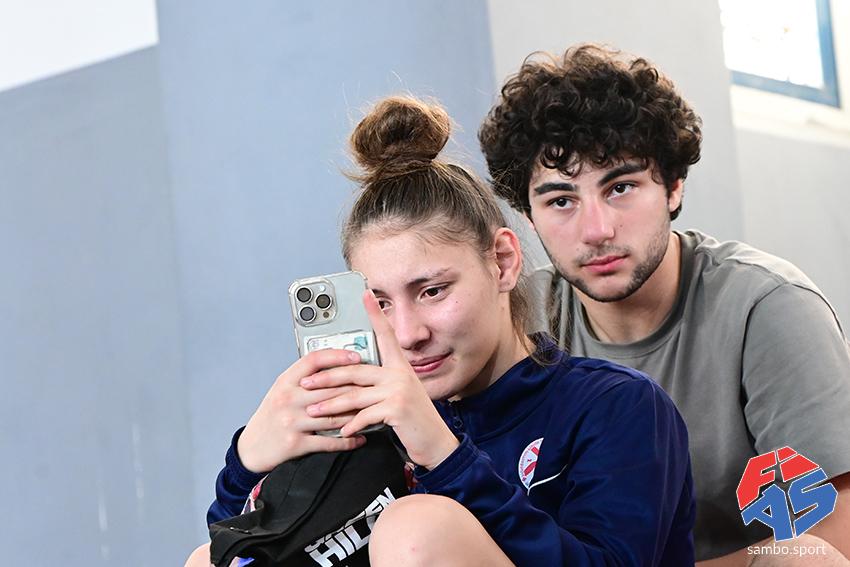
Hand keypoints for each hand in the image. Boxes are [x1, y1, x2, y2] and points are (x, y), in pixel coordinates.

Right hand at [237, 349, 367, 472]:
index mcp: (285, 382)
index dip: (337, 356)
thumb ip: (304, 380)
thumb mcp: (281, 391)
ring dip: (357, 414)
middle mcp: (288, 399)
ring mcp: (292, 421)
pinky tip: (360, 437)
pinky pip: (329, 441)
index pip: (313, 360)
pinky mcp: (296, 443)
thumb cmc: (271, 417)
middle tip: (375, 385)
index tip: (356, 357)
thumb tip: (336, 369)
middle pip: (330, 388)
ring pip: (333, 415)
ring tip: (373, 411)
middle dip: (356, 387)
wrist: (251, 448)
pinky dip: (348, 440)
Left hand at [300, 290, 458, 468]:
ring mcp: (399, 390)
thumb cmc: (413, 420)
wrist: (436, 443)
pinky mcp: (397, 408)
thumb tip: (350, 384)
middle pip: (354, 370)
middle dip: (326, 378)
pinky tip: (341, 430)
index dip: (376, 314)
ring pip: (354, 395)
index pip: (386, 335)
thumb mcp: (399, 395)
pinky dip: (350, 425)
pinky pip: (364, 415)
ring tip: (314, 411)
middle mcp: (400, 374)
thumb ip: (379, 386)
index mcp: (400, 367)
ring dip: (330, 405)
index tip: (365, 295)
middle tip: (306, 384)